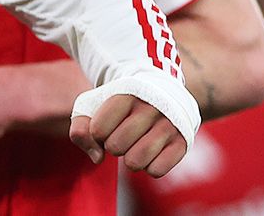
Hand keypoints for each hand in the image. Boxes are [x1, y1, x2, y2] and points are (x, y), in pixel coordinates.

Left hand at [69, 94, 187, 176]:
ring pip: (136, 161)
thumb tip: (97, 158)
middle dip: (113, 146)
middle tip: (122, 135)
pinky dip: (148, 167)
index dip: (97, 133)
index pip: (97, 130)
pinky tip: (151, 153)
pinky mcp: (182, 142)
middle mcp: (150, 108)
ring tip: (134, 146)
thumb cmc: (120, 105)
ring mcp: (169, 125)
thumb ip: (80, 129)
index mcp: (125, 94)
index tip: (106, 124)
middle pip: (116, 147)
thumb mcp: (93, 106)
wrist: (161, 93)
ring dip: (129, 160)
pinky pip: (156, 171)